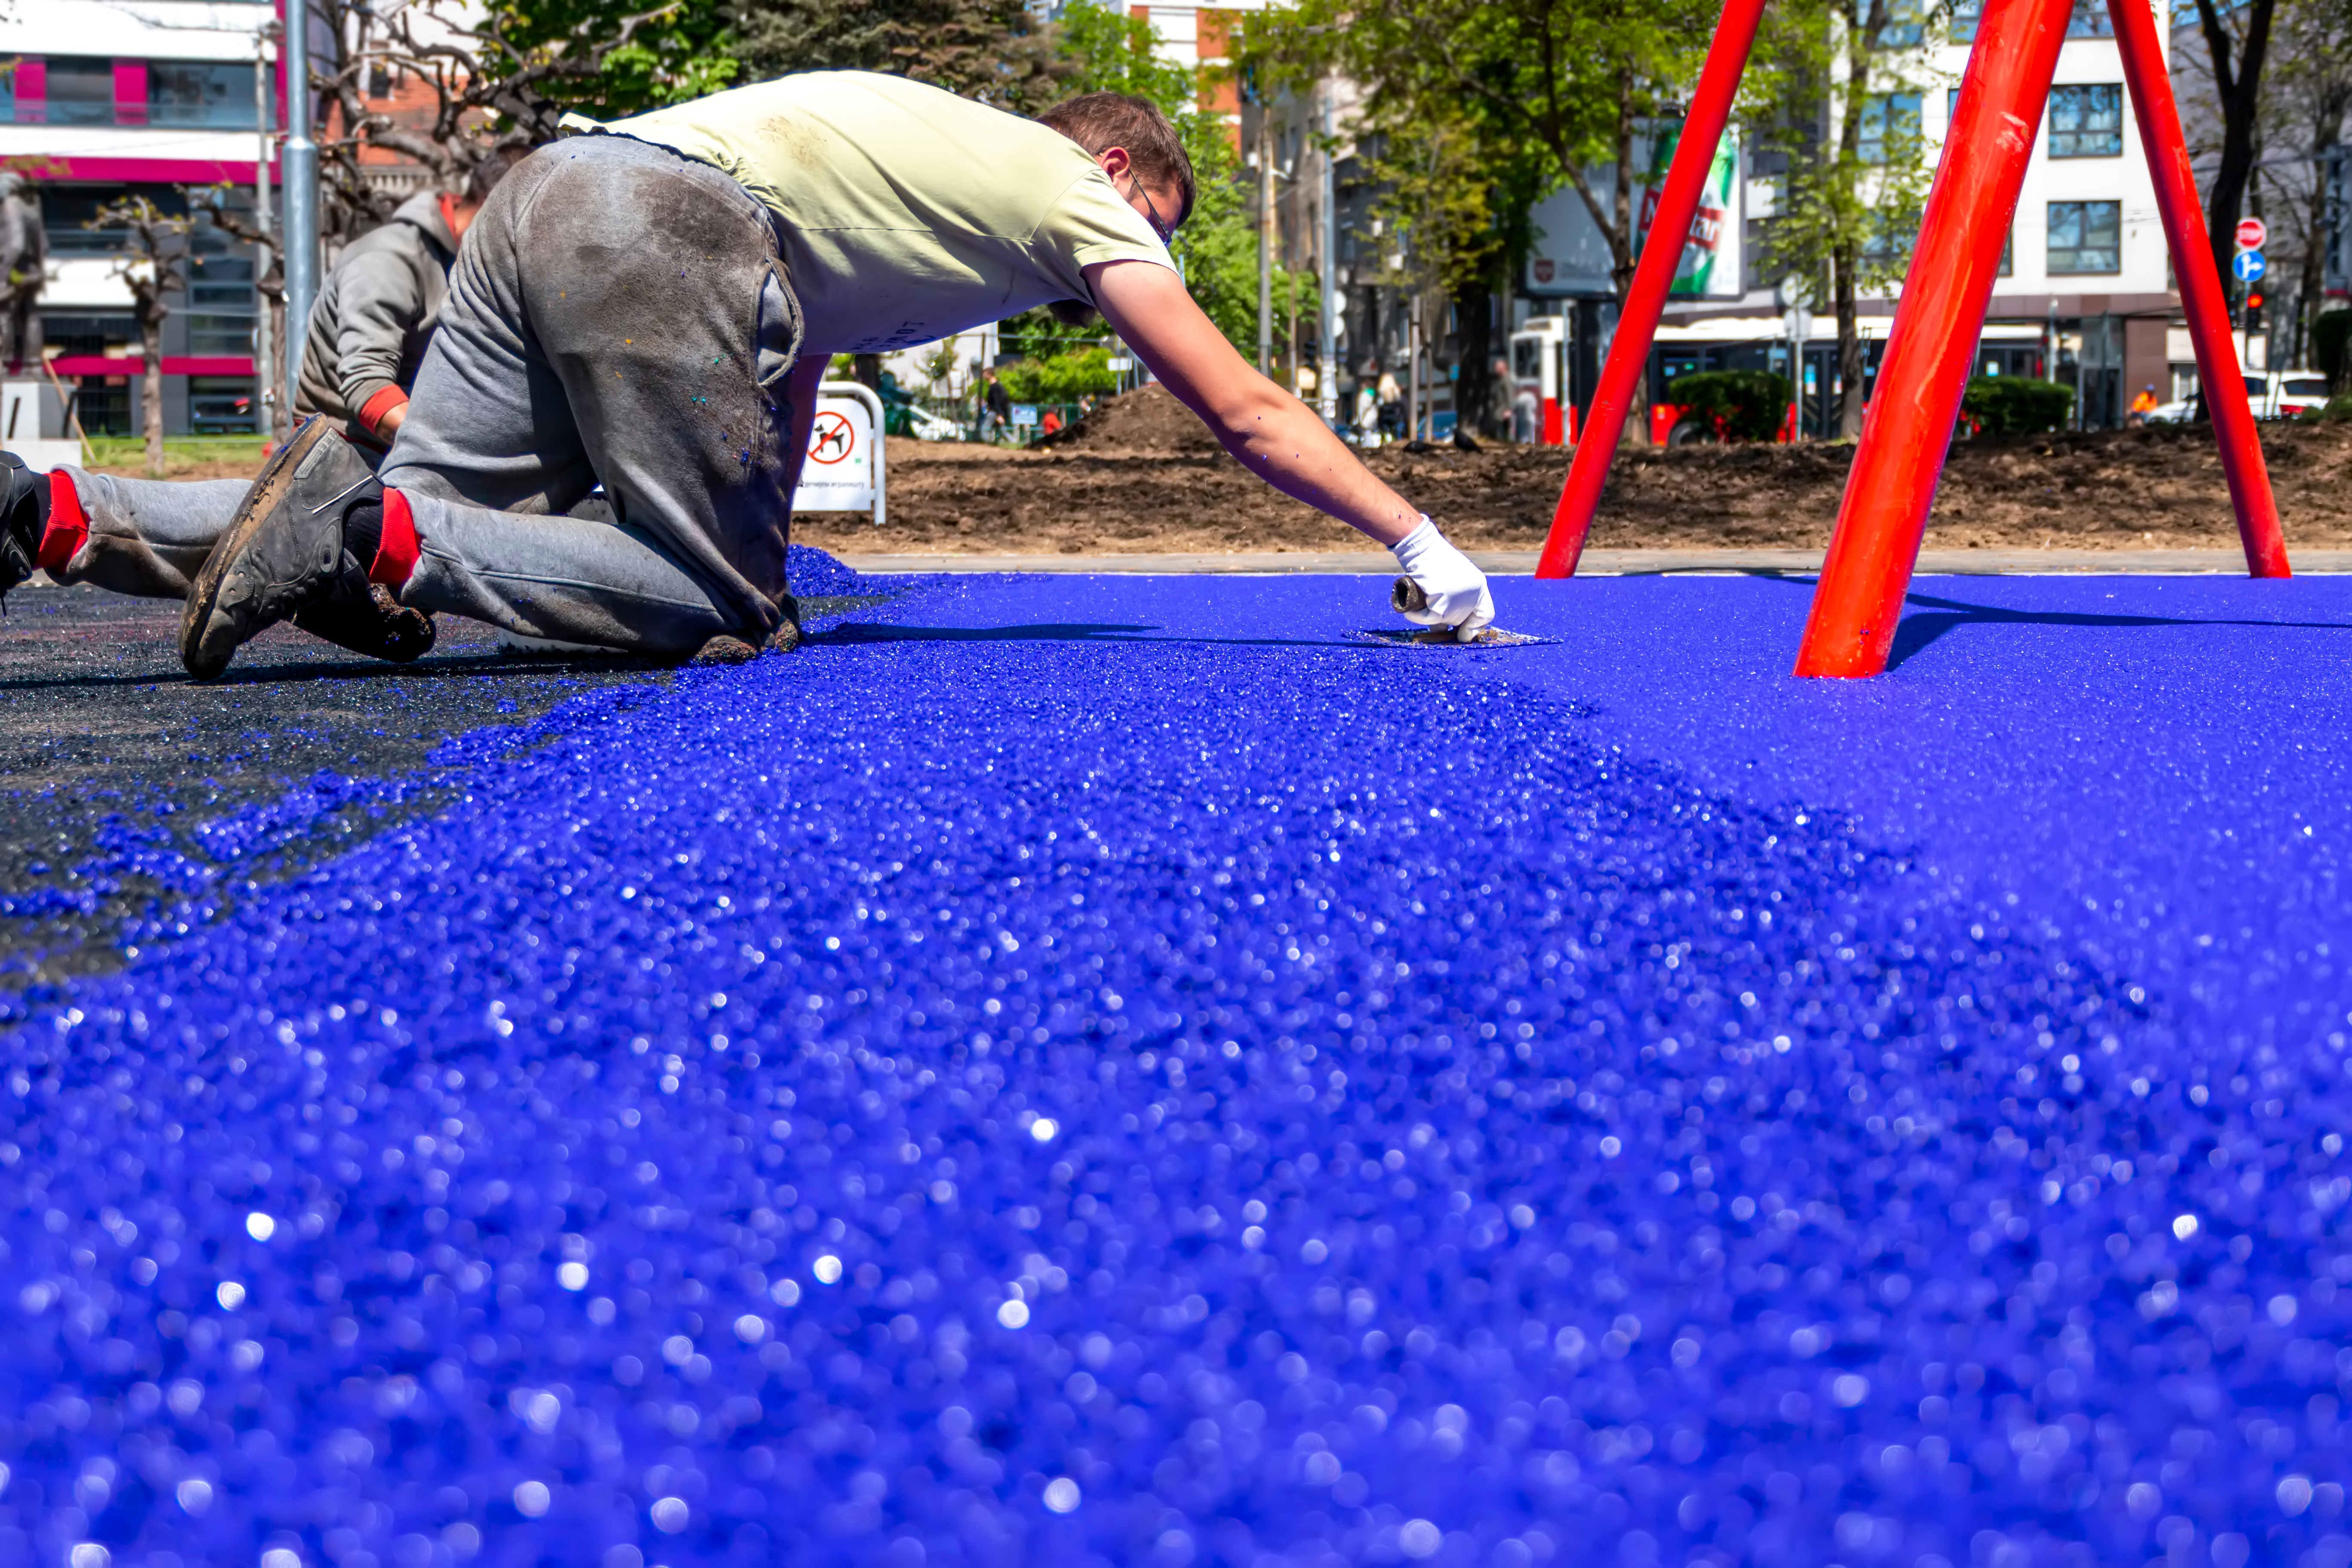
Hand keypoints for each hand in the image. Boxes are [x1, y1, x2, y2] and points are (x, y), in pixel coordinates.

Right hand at [1390, 517, 1493, 640]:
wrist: (1420, 547)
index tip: (1462, 634)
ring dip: (1429, 619)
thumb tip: (1446, 628)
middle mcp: (1473, 593)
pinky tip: (1411, 612)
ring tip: (1417, 609)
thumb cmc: (1432, 560)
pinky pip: (1429, 619)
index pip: (1486, 614)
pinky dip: (1418, 617)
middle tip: (1432, 619)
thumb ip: (1455, 598)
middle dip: (1446, 623)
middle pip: (1462, 620)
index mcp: (1479, 585)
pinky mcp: (1442, 601)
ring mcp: (1459, 598)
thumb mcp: (1450, 579)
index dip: (1474, 627)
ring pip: (1445, 621)